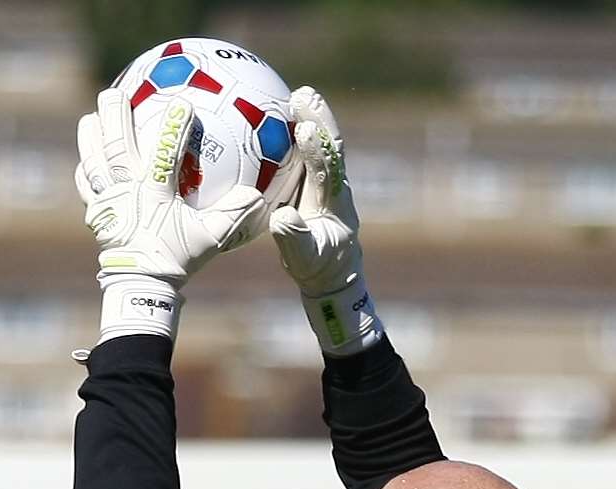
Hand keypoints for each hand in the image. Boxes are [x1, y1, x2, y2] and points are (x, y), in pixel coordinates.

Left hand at [77, 87, 267, 340]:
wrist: (141, 288)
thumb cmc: (176, 260)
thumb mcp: (209, 240)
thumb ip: (232, 216)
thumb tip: (255, 196)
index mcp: (155, 194)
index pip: (165, 155)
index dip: (173, 129)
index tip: (181, 103)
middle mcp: (127, 193)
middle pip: (117, 149)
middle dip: (115, 118)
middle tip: (114, 94)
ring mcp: (109, 203)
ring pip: (95, 163)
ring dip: (91, 139)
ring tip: (89, 117)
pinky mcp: (98, 215)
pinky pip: (87, 189)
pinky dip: (84, 172)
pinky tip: (84, 160)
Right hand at [269, 87, 382, 355]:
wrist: (330, 269)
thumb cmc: (316, 265)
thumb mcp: (304, 257)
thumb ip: (294, 238)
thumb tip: (282, 218)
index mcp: (334, 203)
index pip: (327, 171)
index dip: (317, 150)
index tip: (304, 130)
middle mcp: (334, 184)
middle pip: (332, 146)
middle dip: (319, 119)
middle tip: (303, 95)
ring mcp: (326, 179)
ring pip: (323, 142)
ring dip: (312, 116)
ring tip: (298, 92)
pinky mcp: (314, 178)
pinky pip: (306, 149)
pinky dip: (298, 128)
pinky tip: (281, 111)